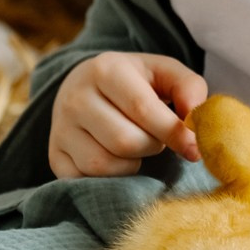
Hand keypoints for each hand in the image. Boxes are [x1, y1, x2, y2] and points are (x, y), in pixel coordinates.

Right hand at [48, 52, 208, 178]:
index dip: (172, 132)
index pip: (142, 108)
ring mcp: (60, 128)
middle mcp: (75, 97)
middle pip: (125, 141)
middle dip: (152, 146)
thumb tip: (195, 121)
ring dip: (132, 163)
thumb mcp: (164, 72)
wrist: (85, 86)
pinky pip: (87, 180)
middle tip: (155, 137)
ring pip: (104, 165)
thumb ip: (189, 88)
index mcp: (105, 69)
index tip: (193, 148)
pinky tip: (116, 158)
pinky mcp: (54, 155)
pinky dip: (111, 176)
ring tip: (135, 144)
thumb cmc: (134, 82)